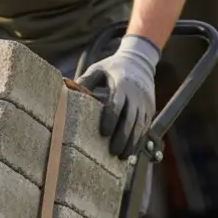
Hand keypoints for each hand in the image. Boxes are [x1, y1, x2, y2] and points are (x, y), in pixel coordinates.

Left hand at [76, 35, 159, 158]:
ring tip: (122, 156)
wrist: (140, 61)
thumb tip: (66, 91)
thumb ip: (85, 81)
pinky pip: (145, 127)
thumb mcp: (98, 69)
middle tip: (112, 152)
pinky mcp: (151, 108)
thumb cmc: (113, 67)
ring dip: (132, 142)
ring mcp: (145, 102)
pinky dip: (139, 139)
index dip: (111, 119)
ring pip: (140, 126)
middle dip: (122, 137)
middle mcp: (136, 94)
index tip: (103, 132)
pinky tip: (131, 151)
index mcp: (121, 84)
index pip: (117, 104)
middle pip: (130, 119)